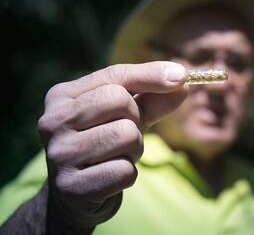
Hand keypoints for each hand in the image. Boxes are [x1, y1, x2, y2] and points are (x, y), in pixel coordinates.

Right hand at [37, 61, 187, 228]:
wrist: (77, 195)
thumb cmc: (105, 144)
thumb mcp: (127, 116)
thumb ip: (153, 98)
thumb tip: (183, 81)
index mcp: (62, 96)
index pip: (114, 76)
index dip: (151, 75)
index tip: (183, 76)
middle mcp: (52, 121)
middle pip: (120, 101)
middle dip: (135, 120)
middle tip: (124, 136)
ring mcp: (59, 154)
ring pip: (125, 135)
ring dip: (133, 149)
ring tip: (116, 156)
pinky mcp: (71, 186)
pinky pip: (124, 170)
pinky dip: (127, 175)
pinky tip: (110, 177)